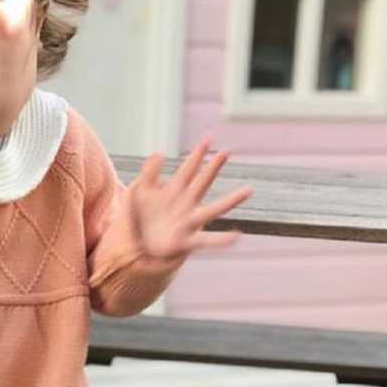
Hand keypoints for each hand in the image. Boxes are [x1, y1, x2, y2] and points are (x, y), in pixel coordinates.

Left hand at [128, 138, 251, 267]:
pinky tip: (236, 236)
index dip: (196, 156)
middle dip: (212, 168)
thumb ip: (148, 174)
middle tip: (226, 152)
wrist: (138, 246)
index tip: (208, 140)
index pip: (188, 170)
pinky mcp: (186, 241)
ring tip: (248, 190)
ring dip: (231, 200)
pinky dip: (221, 239)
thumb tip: (158, 152)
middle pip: (202, 183)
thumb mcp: (140, 194)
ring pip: (213, 210)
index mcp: (174, 192)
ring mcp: (189, 222)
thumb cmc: (141, 218)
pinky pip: (207, 240)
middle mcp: (186, 205)